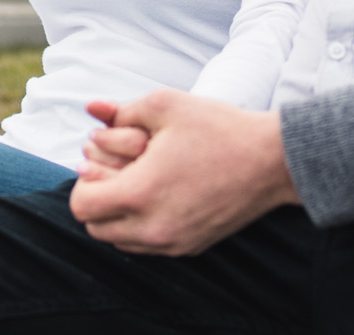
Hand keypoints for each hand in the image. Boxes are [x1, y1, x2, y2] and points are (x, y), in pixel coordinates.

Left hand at [67, 89, 297, 255]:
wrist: (272, 161)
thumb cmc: (218, 128)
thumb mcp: (164, 105)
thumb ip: (121, 111)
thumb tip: (93, 111)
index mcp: (140, 194)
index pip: (81, 206)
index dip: (83, 181)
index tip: (100, 163)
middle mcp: (153, 229)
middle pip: (96, 228)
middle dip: (98, 199)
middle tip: (117, 172)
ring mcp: (173, 243)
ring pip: (120, 241)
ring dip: (118, 216)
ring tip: (138, 183)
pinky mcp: (191, 248)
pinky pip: (147, 247)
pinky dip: (141, 226)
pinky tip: (159, 197)